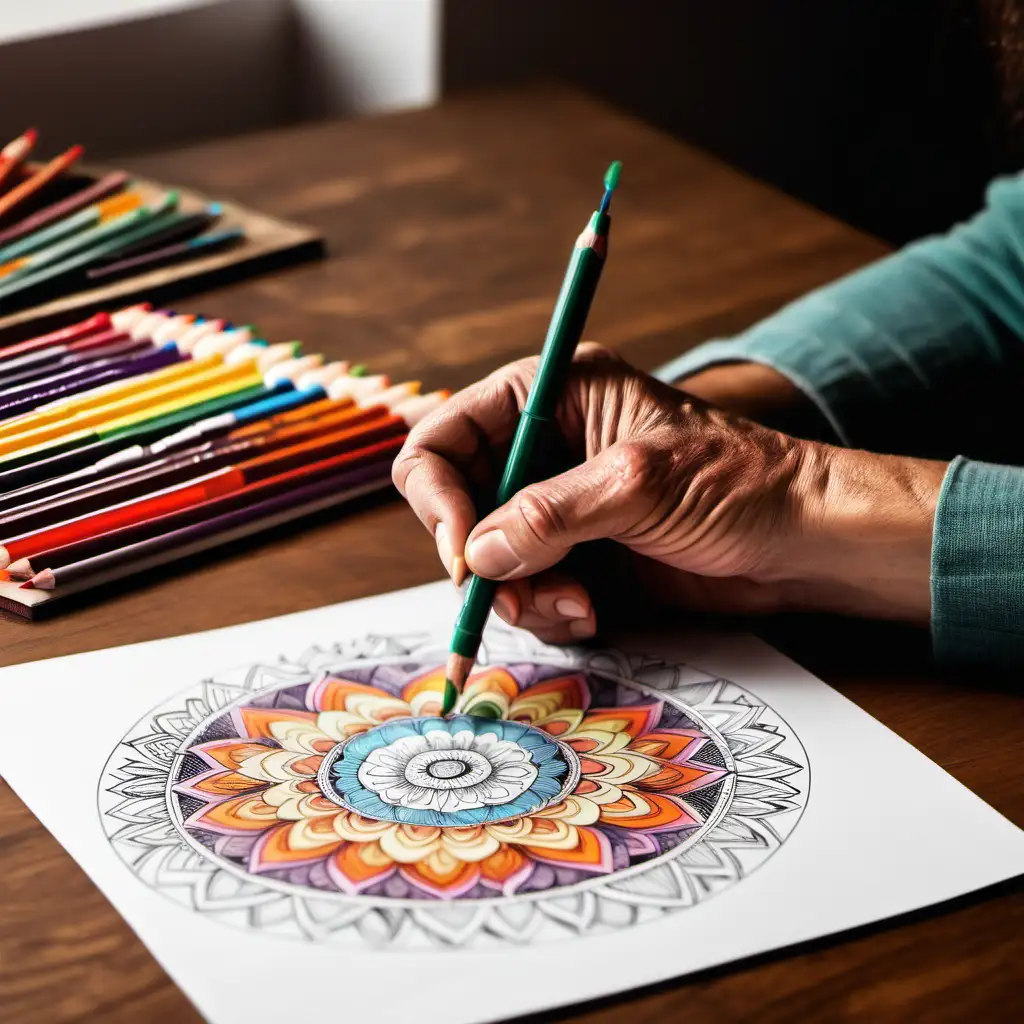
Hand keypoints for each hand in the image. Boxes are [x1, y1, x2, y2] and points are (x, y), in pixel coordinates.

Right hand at [393, 345, 946, 641]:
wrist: (807, 541)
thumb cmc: (742, 484)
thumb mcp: (637, 484)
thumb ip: (548, 516)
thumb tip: (477, 555)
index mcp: (553, 395)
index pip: (448, 436)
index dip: (442, 497)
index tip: (465, 554)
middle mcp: (548, 446)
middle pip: (460, 505)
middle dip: (483, 558)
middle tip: (514, 595)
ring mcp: (563, 503)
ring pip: (491, 557)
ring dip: (521, 592)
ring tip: (577, 605)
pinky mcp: (582, 552)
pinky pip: (529, 588)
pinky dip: (548, 609)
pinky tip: (593, 612)